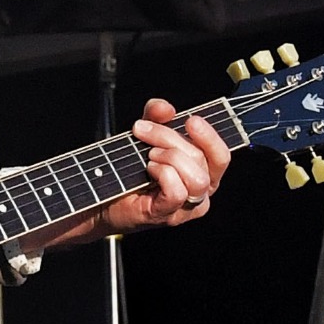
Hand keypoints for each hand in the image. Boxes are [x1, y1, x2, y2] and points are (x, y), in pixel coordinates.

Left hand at [38, 102, 230, 247]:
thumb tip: (166, 108)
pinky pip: (177, 192)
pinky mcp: (167, 215)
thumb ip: (157, 117)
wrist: (103, 192)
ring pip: (196, 178)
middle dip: (169, 138)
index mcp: (204, 172)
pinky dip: (163, 174)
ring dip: (169, 158)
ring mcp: (185, 208)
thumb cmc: (130, 168)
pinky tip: (149, 170)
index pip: (221, 156)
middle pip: (200, 159)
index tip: (190, 120)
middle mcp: (201, 193)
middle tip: (143, 131)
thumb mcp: (146, 134)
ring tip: (148, 156)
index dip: (210, 136)